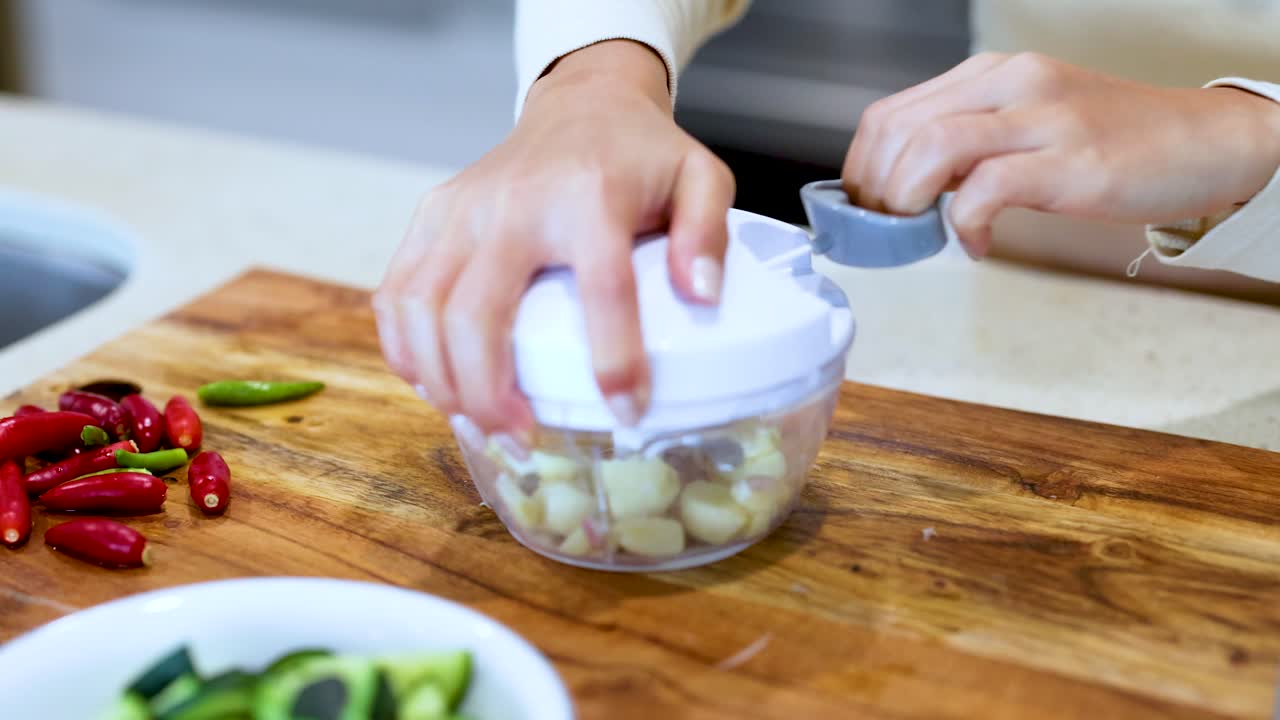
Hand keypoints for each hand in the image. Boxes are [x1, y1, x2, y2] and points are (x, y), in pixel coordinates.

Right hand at [373, 40, 734, 436]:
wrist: (581, 104)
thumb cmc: (640, 154)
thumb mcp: (700, 179)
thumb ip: (709, 233)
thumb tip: (703, 297)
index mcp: (590, 196)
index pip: (601, 288)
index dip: (613, 361)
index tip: (628, 411)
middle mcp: (513, 203)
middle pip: (477, 315)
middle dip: (489, 394)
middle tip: (521, 441)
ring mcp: (462, 209)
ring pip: (421, 310)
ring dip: (442, 382)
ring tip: (478, 426)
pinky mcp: (432, 215)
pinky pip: (396, 292)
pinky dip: (405, 349)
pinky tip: (435, 386)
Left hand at [843, 52, 1279, 256]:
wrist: (1204, 143)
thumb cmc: (1112, 143)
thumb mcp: (1024, 128)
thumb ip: (966, 148)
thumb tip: (904, 188)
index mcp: (991, 76)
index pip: (890, 114)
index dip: (860, 169)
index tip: (863, 210)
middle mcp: (1011, 84)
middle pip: (898, 131)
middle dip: (874, 192)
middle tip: (886, 232)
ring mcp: (1042, 118)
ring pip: (931, 147)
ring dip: (905, 201)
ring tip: (917, 233)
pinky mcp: (1072, 161)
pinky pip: (988, 188)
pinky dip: (965, 224)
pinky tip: (976, 245)